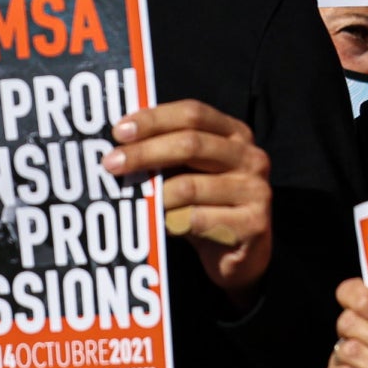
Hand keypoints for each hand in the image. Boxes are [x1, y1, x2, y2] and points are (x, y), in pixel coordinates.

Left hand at [102, 100, 271, 306]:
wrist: (241, 254)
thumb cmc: (206, 204)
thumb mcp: (189, 172)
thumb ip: (165, 152)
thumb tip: (117, 142)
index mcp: (235, 133)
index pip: (193, 113)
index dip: (154, 119)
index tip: (118, 131)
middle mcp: (251, 157)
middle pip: (191, 144)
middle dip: (145, 152)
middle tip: (111, 163)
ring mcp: (256, 190)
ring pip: (189, 187)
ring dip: (156, 196)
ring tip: (137, 203)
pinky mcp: (253, 224)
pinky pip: (197, 220)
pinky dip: (172, 223)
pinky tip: (163, 227)